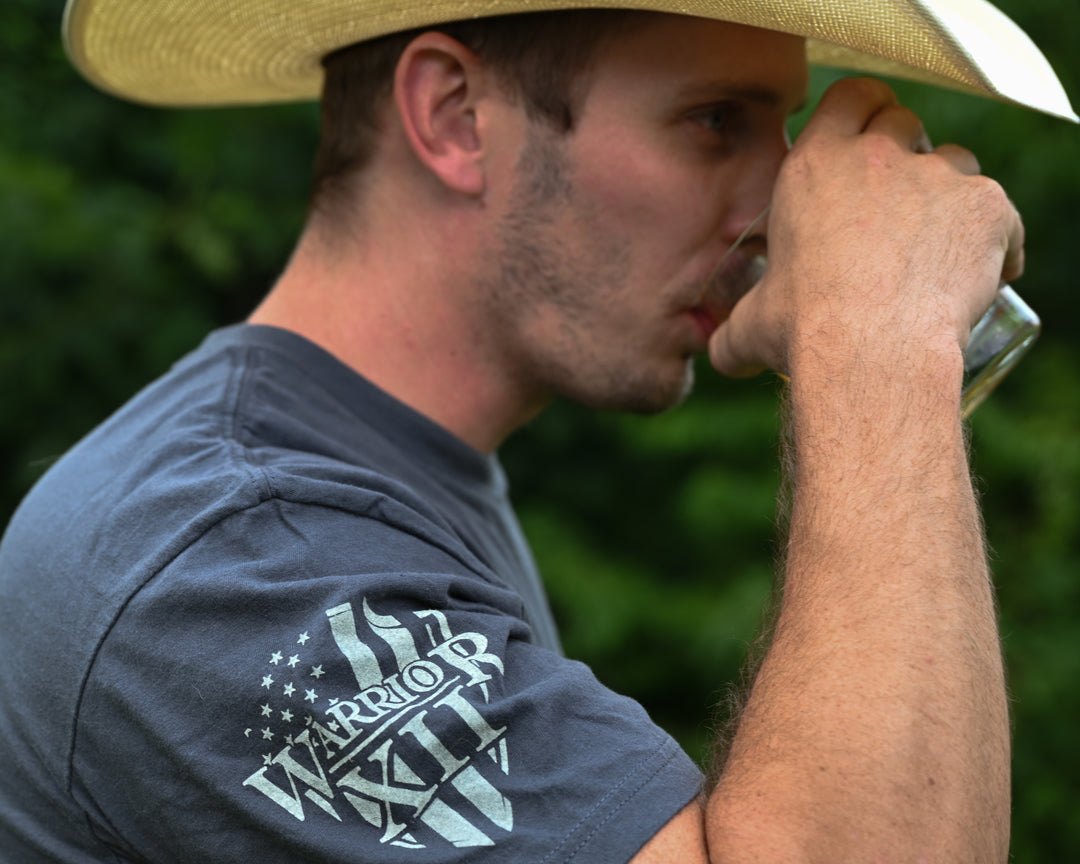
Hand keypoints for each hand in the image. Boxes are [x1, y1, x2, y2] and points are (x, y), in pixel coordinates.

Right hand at [709, 77, 1024, 379]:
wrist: (872, 354)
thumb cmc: (804, 332)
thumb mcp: (750, 330)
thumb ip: (731, 334)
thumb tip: (720, 354)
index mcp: (815, 167)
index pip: (851, 96)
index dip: (864, 110)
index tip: (867, 139)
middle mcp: (877, 157)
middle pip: (905, 121)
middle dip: (905, 151)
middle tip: (897, 203)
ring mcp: (938, 177)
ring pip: (956, 162)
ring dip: (948, 193)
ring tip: (936, 246)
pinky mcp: (986, 207)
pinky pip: (1001, 216)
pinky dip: (994, 243)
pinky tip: (977, 280)